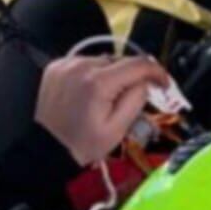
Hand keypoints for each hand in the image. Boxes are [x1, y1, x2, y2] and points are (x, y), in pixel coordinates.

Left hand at [33, 53, 169, 165]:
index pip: (138, 64)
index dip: (157, 72)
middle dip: (132, 77)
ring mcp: (66, 65)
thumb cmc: (81, 143)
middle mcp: (80, 67)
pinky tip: (90, 93)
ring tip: (107, 99)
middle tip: (132, 98)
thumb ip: (136, 99)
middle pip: (120, 61)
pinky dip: (93, 74)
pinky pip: (85, 64)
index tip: (163, 83)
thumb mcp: (118, 129)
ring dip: (112, 75)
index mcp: (98, 82)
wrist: (47, 148)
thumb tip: (145, 82)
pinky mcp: (56, 67)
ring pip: (103, 61)